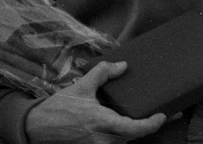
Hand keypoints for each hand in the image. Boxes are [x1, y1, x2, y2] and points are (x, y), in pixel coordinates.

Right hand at [25, 61, 165, 143]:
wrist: (36, 127)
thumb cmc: (59, 108)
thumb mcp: (81, 86)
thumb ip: (102, 73)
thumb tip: (123, 66)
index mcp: (102, 122)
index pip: (134, 129)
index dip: (152, 125)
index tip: (163, 116)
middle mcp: (102, 139)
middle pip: (134, 137)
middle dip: (150, 127)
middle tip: (166, 115)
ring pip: (124, 141)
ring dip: (136, 131)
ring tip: (150, 118)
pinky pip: (114, 143)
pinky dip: (123, 135)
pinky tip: (130, 125)